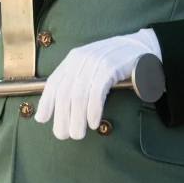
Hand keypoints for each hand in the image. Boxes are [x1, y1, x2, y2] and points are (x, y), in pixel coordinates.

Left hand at [35, 29, 160, 140]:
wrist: (141, 47)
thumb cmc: (114, 62)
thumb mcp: (91, 68)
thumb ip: (76, 83)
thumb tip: (60, 108)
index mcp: (73, 59)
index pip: (53, 81)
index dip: (46, 101)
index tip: (42, 119)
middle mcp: (81, 58)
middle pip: (65, 92)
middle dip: (62, 116)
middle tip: (63, 135)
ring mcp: (95, 62)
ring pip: (79, 95)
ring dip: (77, 118)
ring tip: (78, 134)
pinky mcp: (111, 67)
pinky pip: (97, 92)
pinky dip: (93, 110)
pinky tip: (94, 123)